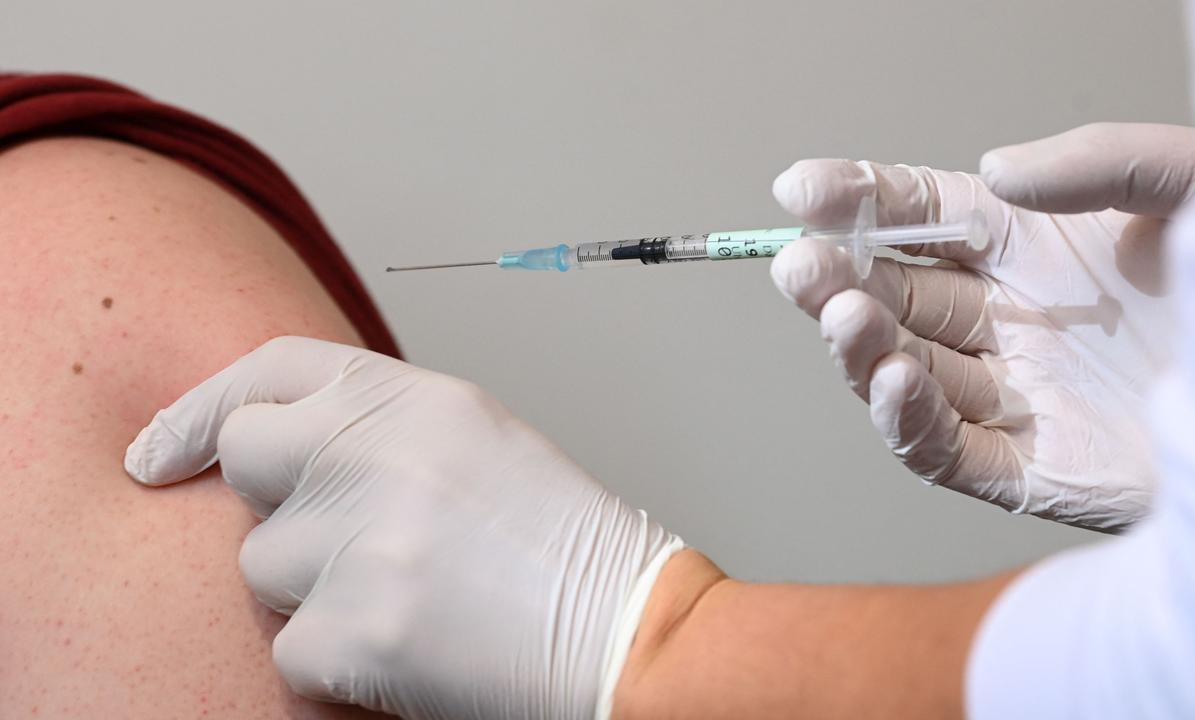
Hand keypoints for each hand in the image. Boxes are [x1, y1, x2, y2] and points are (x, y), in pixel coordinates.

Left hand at [124, 337, 682, 719]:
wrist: (624, 632)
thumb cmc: (559, 541)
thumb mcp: (474, 439)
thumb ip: (376, 422)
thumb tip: (276, 440)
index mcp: (416, 397)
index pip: (271, 369)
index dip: (203, 407)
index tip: (158, 450)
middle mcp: (379, 454)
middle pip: (246, 460)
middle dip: (277, 501)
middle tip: (346, 534)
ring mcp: (363, 544)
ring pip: (263, 565)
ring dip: (316, 588)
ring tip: (407, 594)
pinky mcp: (355, 633)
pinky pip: (288, 648)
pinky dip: (334, 659)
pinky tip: (408, 645)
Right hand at [770, 123, 1194, 530]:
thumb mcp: (1185, 189)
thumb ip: (1095, 161)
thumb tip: (995, 171)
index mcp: (1036, 248)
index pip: (924, 216)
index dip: (860, 201)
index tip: (802, 190)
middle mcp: (1012, 321)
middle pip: (895, 296)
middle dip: (836, 279)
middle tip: (800, 264)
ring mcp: (1015, 397)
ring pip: (903, 371)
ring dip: (859, 346)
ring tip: (839, 315)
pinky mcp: (1026, 471)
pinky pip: (942, 449)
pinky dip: (904, 419)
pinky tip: (891, 379)